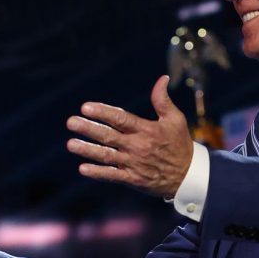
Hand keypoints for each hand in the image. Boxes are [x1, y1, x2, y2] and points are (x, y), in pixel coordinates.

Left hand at [66, 75, 193, 196]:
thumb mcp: (175, 119)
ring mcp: (133, 163)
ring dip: (87, 150)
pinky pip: (112, 175)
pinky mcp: (132, 179)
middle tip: (71, 122)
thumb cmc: (180, 144)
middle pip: (108, 136)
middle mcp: (137, 146)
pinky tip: (83, 168)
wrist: (188, 176)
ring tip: (70, 144)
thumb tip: (162, 78)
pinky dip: (98, 173)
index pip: (121, 119)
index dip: (103, 113)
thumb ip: (163, 100)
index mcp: (146, 130)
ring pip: (106, 155)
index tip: (86, 107)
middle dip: (88, 128)